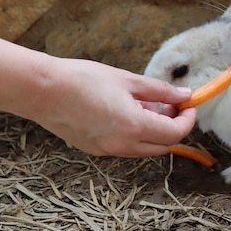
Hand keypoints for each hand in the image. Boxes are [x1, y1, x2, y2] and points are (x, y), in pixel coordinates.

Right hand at [30, 57, 196, 156]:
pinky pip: (126, 147)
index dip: (187, 119)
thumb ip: (160, 91)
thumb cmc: (83, 79)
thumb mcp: (127, 80)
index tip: (188, 104)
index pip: (175, 133)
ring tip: (148, 105)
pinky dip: (136, 134)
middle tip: (171, 104)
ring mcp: (107, 151)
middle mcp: (123, 145)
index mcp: (134, 126)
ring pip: (144, 148)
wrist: (41, 90)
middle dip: (173, 126)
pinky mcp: (94, 150)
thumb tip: (185, 95)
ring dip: (155, 131)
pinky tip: (127, 112)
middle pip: (163, 145)